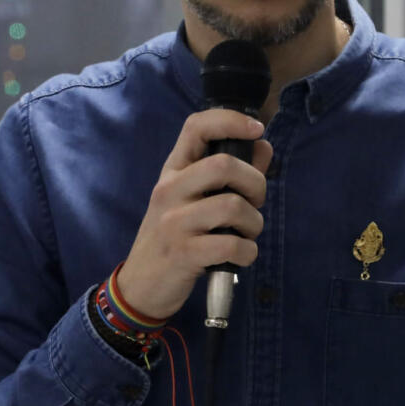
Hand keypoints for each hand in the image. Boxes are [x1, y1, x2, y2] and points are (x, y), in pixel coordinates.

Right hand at [118, 109, 273, 320]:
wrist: (141, 285)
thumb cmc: (175, 237)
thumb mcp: (193, 200)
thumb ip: (231, 173)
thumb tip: (263, 146)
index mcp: (173, 171)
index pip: (196, 126)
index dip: (231, 120)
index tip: (257, 129)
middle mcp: (169, 190)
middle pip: (224, 165)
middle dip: (256, 184)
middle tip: (254, 203)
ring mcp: (174, 221)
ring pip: (233, 206)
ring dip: (254, 223)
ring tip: (246, 235)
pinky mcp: (183, 253)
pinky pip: (232, 245)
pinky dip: (248, 252)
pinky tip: (240, 256)